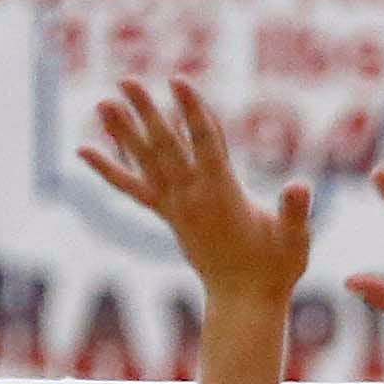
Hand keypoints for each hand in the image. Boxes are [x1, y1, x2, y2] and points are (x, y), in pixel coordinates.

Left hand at [80, 75, 309, 306]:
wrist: (245, 303)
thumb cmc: (275, 269)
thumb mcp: (294, 241)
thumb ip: (295, 213)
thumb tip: (299, 186)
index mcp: (223, 195)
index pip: (206, 146)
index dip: (193, 111)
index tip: (178, 81)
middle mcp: (193, 198)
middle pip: (167, 147)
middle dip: (147, 113)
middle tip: (127, 80)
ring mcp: (177, 207)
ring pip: (146, 163)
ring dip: (123, 133)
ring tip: (101, 103)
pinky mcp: (168, 215)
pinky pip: (133, 188)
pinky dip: (109, 169)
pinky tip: (83, 150)